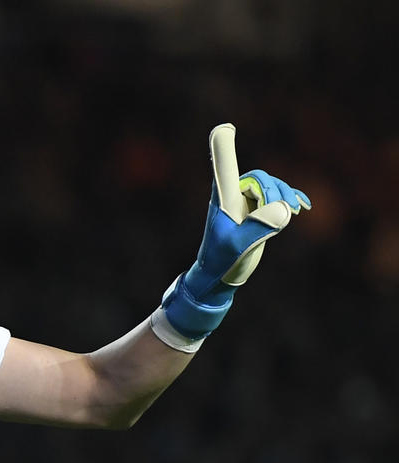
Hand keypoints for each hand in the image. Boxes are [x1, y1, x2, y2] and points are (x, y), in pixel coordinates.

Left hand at [159, 124, 310, 342]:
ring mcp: (245, 203)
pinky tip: (302, 205)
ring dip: (285, 195)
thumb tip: (283, 209)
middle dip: (276, 191)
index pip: (224, 166)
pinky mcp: (256, 213)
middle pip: (260, 178)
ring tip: (293, 211)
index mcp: (222, 198)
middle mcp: (231, 195)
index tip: (225, 127)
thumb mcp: (237, 246)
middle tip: (285, 212)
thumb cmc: (220, 260)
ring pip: (271, 187)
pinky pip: (276, 197)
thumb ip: (258, 227)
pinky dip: (291, 198)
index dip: (224, 145)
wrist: (218, 276)